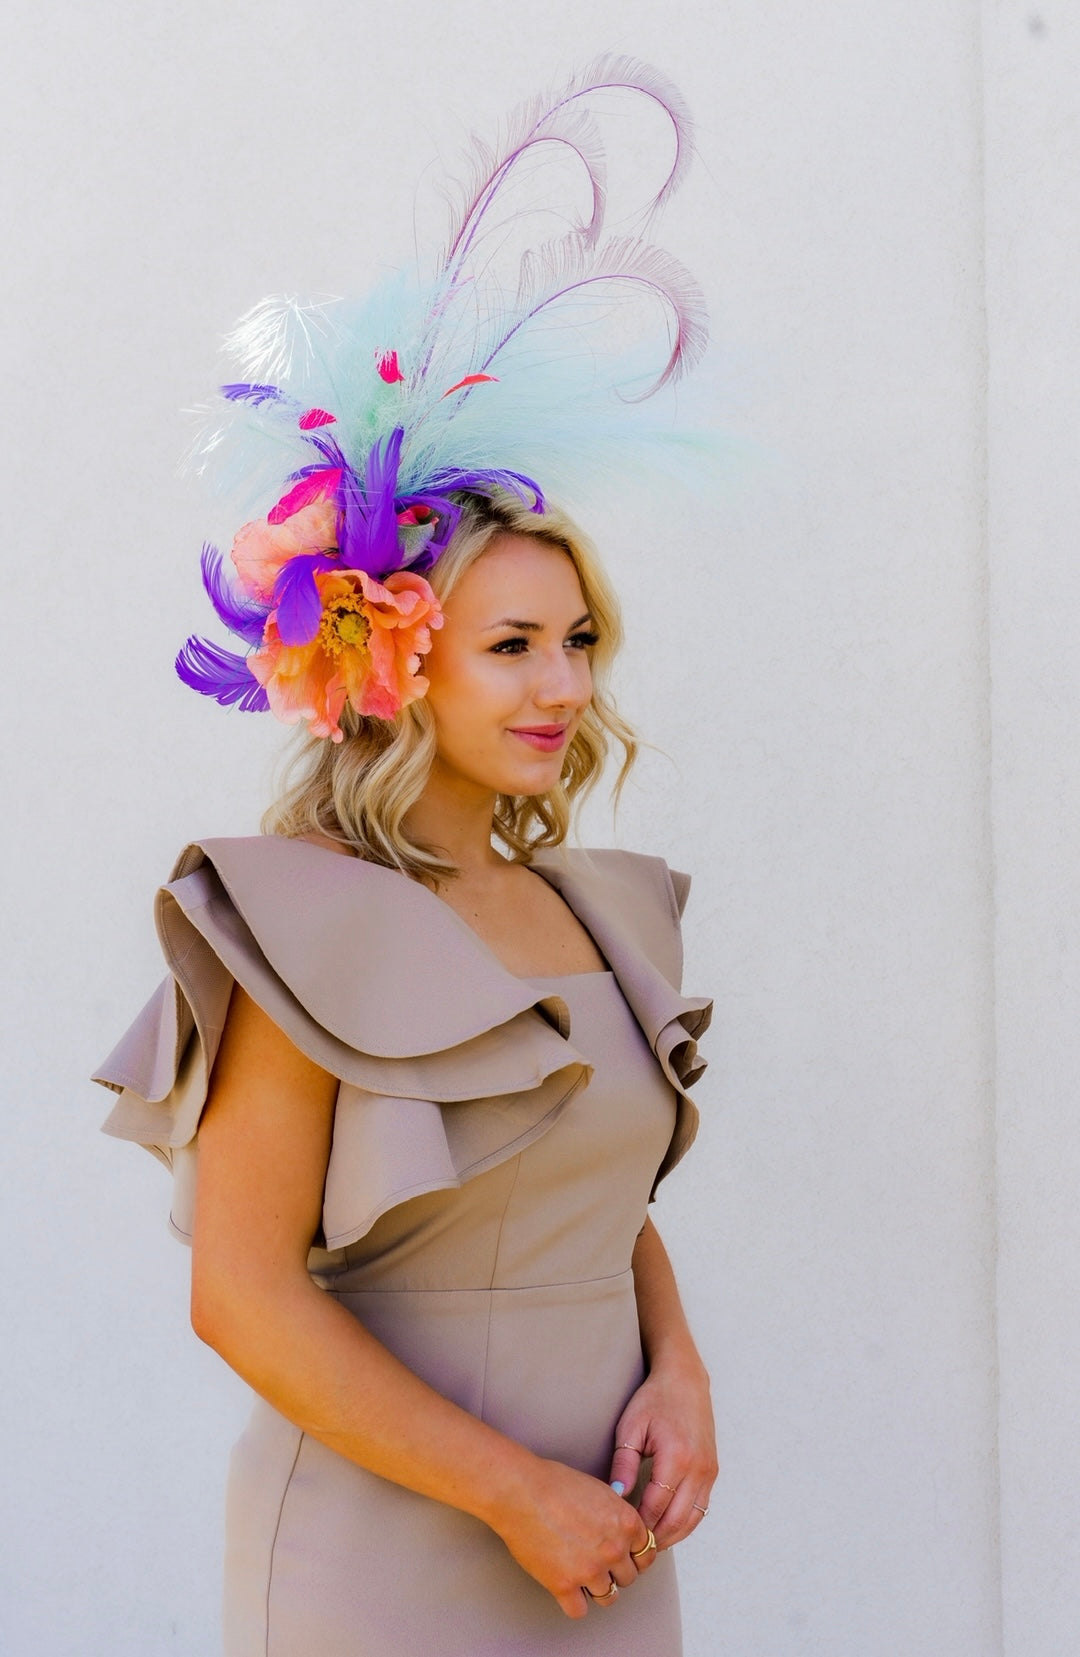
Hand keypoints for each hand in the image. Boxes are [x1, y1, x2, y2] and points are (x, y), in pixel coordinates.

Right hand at [492, 1457, 654, 1618]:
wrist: (520, 1491)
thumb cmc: (554, 1483)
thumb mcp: (599, 1490)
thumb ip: (616, 1514)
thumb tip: (621, 1531)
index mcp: (626, 1523)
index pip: (646, 1554)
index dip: (634, 1556)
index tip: (625, 1559)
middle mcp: (613, 1549)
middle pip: (629, 1578)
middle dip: (614, 1572)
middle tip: (598, 1563)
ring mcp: (590, 1570)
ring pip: (608, 1598)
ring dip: (596, 1588)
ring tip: (582, 1576)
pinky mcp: (564, 1586)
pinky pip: (579, 1611)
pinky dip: (573, 1602)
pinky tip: (566, 1588)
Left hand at [608, 1355, 717, 1549]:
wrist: (685, 1381)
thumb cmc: (654, 1401)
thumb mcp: (631, 1428)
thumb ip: (623, 1464)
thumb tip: (616, 1497)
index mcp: (676, 1457)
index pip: (655, 1506)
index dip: (638, 1525)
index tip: (620, 1533)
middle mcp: (698, 1468)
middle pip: (676, 1520)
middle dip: (654, 1538)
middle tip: (633, 1548)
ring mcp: (709, 1472)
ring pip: (692, 1520)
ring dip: (671, 1535)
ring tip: (647, 1543)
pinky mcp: (712, 1472)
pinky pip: (701, 1509)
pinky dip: (684, 1523)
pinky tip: (665, 1527)